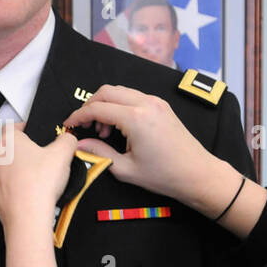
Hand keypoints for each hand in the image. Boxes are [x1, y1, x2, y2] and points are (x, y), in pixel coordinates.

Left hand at [0, 125, 77, 266]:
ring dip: (20, 170)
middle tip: (42, 158)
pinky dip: (17, 187)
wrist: (27, 217)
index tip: (34, 132)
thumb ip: (67, 140)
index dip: (25, 127)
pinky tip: (31, 192)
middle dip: (26, 152)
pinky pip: (7, 186)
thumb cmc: (39, 184)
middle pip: (11, 148)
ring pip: (8, 168)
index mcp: (9, 141)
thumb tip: (69, 138)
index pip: (12, 126)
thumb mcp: (63, 154)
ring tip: (38, 178)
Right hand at [63, 84, 233, 216]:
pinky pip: (133, 97)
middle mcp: (146, 103)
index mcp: (136, 118)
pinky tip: (119, 127)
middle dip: (90, 106)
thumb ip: (99, 152)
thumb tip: (79, 145)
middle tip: (83, 126)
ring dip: (105, 106)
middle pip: (106, 92)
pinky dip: (119, 106)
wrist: (198, 174)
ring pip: (120, 91)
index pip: (97, 108)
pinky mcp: (161, 106)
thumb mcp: (126, 169)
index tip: (68, 126)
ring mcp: (155, 102)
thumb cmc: (164, 176)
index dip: (78, 116)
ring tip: (103, 131)